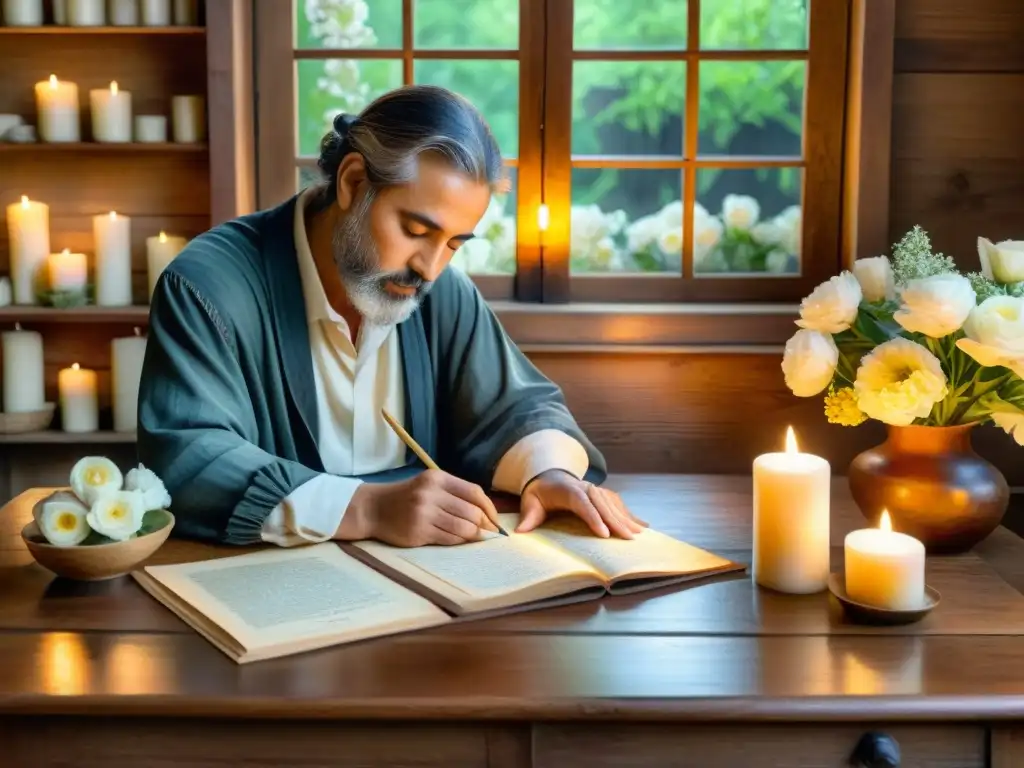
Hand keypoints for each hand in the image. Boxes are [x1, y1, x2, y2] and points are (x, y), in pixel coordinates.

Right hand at [337, 469, 501, 546]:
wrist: (373, 508)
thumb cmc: (406, 497)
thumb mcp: (430, 486)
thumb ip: (456, 495)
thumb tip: (487, 516)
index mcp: (437, 478)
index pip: (475, 492)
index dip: (490, 508)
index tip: (495, 520)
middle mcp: (431, 494)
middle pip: (472, 512)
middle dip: (483, 525)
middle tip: (487, 532)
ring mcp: (424, 513)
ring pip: (463, 528)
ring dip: (473, 536)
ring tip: (473, 537)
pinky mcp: (418, 532)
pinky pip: (449, 539)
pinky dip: (458, 541)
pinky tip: (458, 540)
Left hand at [517, 470, 646, 538]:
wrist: (548, 476)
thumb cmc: (539, 493)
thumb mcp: (530, 502)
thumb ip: (528, 516)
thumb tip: (520, 532)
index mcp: (568, 489)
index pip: (582, 503)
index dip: (594, 517)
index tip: (604, 533)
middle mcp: (586, 487)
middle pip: (603, 504)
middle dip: (616, 521)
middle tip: (628, 538)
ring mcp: (596, 490)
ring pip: (614, 504)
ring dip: (627, 518)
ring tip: (639, 535)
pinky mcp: (603, 494)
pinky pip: (618, 504)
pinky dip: (630, 514)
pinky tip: (643, 526)